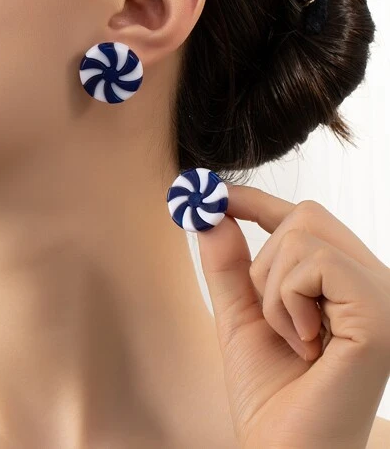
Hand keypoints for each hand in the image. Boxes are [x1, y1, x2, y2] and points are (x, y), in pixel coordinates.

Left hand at [197, 185, 389, 448]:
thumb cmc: (269, 390)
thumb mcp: (241, 314)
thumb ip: (229, 264)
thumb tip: (212, 215)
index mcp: (345, 280)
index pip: (305, 218)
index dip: (258, 199)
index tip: (218, 193)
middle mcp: (371, 279)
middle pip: (305, 215)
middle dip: (265, 264)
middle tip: (275, 318)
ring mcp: (381, 292)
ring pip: (303, 234)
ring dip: (273, 290)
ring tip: (293, 339)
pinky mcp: (378, 310)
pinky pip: (313, 263)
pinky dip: (288, 301)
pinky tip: (306, 344)